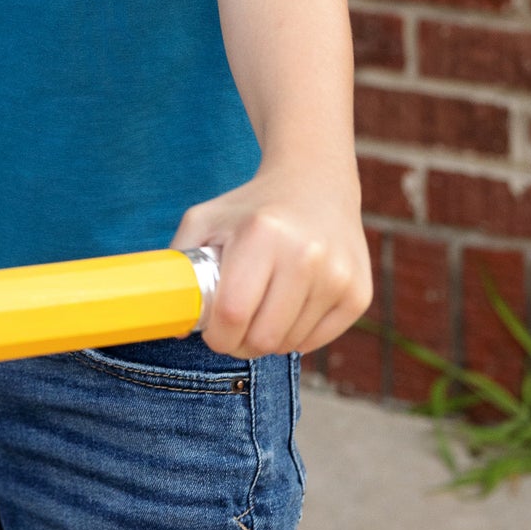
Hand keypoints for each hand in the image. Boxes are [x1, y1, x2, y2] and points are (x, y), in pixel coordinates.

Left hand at [174, 163, 371, 358]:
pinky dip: (296, 334)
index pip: (233, 314)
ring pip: (289, 345)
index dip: (216, 335)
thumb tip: (172, 320)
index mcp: (263, 234)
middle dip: (240, 342)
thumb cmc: (251, 208)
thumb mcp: (205, 219)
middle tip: (235, 326)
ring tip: (264, 305)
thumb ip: (180, 262)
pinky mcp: (358, 294)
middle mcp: (307, 254)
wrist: (315, 185)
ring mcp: (338, 275)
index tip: (212, 330)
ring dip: (269, 337)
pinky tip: (291, 304)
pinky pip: (315, 342)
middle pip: (263, 338)